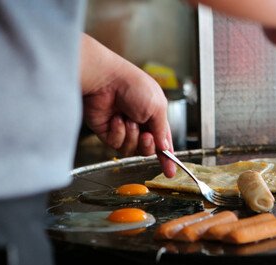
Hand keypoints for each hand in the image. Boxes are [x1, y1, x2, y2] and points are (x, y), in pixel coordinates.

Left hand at [80, 34, 175, 176]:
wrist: (104, 80)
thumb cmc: (132, 86)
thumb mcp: (158, 107)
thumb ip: (162, 130)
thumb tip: (164, 146)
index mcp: (155, 115)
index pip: (164, 141)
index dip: (168, 157)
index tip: (171, 171)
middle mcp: (140, 123)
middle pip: (147, 149)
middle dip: (147, 145)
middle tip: (145, 134)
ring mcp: (123, 128)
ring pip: (131, 149)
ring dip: (131, 136)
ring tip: (127, 119)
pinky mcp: (107, 132)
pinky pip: (116, 144)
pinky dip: (118, 132)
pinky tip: (115, 119)